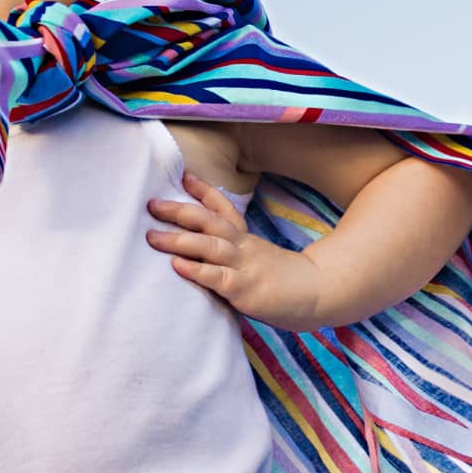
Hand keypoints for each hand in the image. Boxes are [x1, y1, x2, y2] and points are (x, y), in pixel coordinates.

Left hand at [147, 172, 323, 331]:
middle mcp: (244, 247)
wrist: (319, 295)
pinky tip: (177, 265)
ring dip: (178, 239)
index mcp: (247, 240)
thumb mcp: (259, 260)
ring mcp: (245, 266)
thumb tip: (204, 255)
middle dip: (179, 211)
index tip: (184, 177)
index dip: (204, 191)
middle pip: (209, 221)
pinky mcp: (246, 289)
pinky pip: (218, 277)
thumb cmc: (285, 282)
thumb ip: (235, 256)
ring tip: (152, 235)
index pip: (224, 209)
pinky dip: (196, 270)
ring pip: (209, 246)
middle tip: (152, 204)